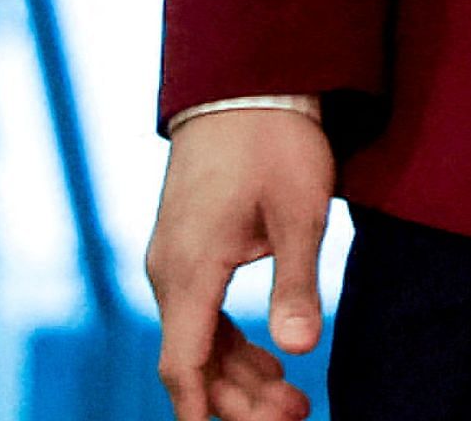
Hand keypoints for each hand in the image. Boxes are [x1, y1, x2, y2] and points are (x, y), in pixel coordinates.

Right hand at [146, 106, 334, 420]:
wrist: (246, 82)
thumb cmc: (276, 142)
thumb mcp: (299, 212)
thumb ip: (297, 284)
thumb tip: (301, 350)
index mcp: (189, 269)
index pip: (185, 366)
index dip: (207, 413)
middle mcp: (169, 270)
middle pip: (194, 362)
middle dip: (240, 402)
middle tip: (300, 414)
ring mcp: (174, 258)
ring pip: (198, 340)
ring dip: (239, 376)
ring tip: (294, 400)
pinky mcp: (188, 246)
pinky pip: (201, 313)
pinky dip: (231, 344)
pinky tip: (271, 360)